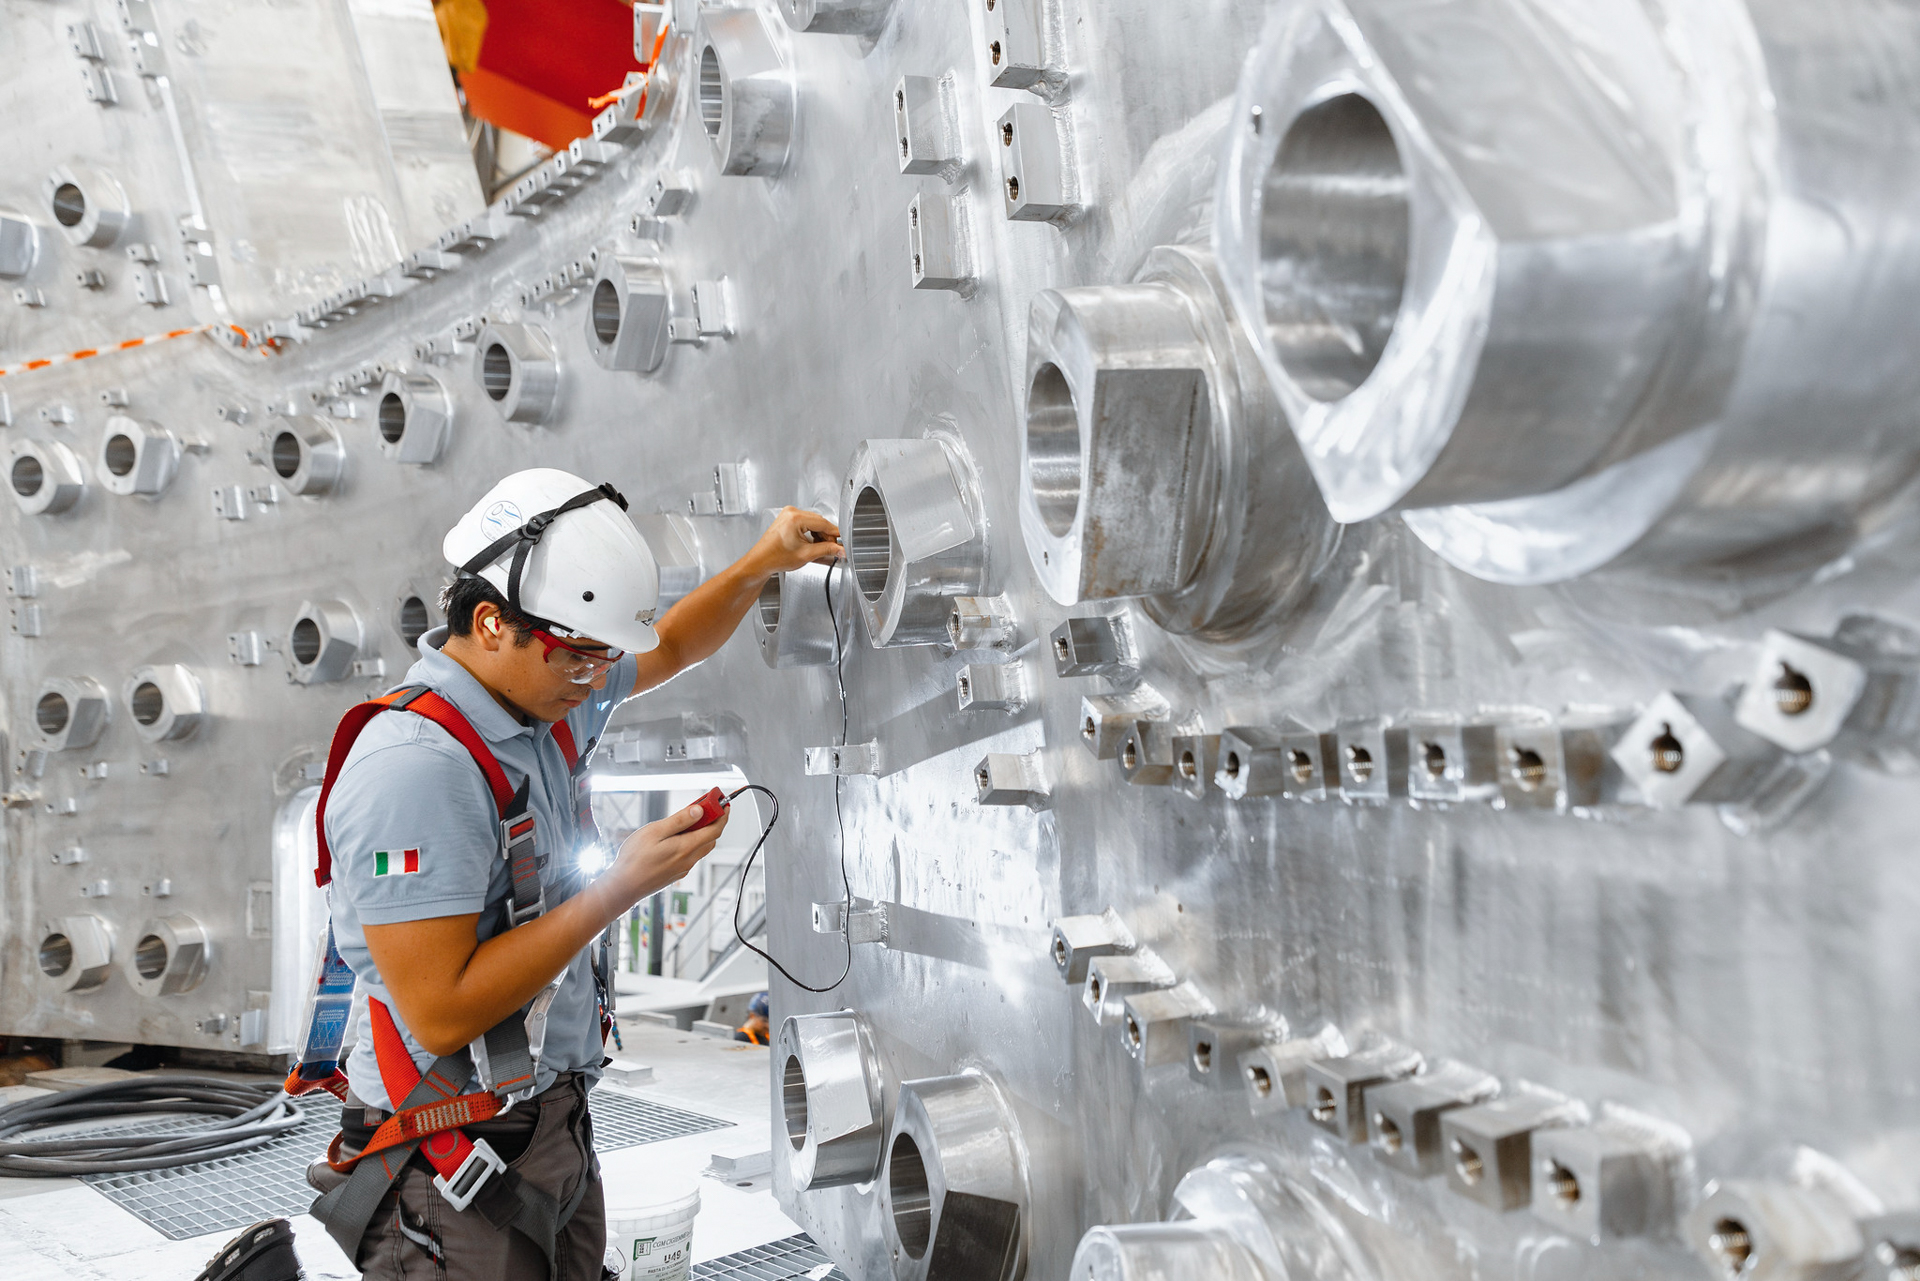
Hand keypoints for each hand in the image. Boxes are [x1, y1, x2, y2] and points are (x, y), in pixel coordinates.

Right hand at [607, 798, 729, 905]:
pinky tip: (677, 837)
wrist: (623, 887)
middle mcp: (689, 859)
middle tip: (707, 807)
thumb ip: (679, 821)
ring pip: (701, 847)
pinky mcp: (675, 873)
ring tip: (691, 819)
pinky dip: (692, 843)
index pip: (715, 829)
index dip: (722, 815)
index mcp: (686, 847)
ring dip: (703, 832)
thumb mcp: (655, 832)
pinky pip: (691, 855)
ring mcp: (683, 868)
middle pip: (711, 838)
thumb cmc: (634, 859)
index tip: (723, 804)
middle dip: (713, 822)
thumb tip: (699, 811)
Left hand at [744, 507, 842, 578]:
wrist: (761, 561)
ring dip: (819, 535)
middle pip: (819, 522)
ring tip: (820, 549)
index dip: (835, 534)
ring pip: (813, 523)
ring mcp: (788, 514)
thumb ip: (826, 550)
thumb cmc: (776, 557)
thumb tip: (840, 549)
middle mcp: (791, 512)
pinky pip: (805, 523)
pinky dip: (811, 533)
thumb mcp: (806, 555)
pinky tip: (813, 544)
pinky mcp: (787, 518)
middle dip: (827, 536)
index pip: (823, 523)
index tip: (842, 542)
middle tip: (833, 549)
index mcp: (796, 518)